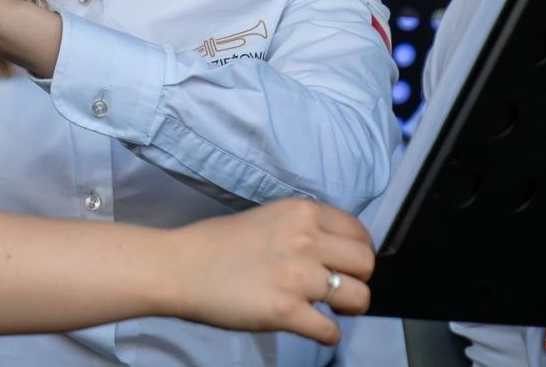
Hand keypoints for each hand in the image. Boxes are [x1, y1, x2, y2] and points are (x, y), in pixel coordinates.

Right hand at [164, 198, 374, 344]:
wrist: (179, 267)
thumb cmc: (215, 243)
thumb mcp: (266, 217)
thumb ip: (302, 228)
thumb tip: (334, 249)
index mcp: (300, 212)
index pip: (359, 232)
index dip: (357, 251)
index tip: (346, 263)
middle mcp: (305, 240)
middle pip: (366, 263)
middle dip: (357, 279)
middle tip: (337, 288)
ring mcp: (297, 277)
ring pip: (358, 298)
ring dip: (347, 308)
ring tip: (325, 308)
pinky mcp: (286, 311)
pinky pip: (331, 331)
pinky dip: (324, 334)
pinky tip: (307, 325)